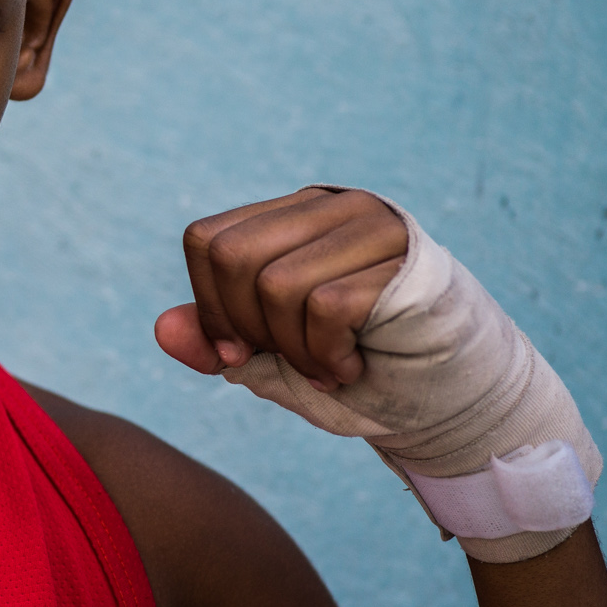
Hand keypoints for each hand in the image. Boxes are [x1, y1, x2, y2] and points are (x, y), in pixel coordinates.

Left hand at [154, 188, 407, 391]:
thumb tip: (161, 329)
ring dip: (293, 350)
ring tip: (327, 368)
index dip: (208, 307)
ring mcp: (371, 225)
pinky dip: (327, 355)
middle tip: (287, 363)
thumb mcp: (269, 357)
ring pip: (277, 284)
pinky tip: (352, 367)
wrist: (446, 400)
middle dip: (246, 329)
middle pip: (233, 256)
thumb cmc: (352, 367)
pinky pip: (326, 306)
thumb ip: (216, 338)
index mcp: (290, 216)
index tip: (238, 354)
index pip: (206, 240)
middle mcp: (330, 206)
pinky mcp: (404, 258)